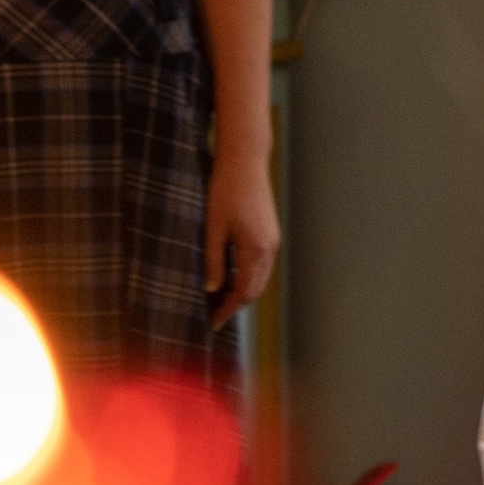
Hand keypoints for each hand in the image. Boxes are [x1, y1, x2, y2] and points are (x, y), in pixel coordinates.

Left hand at [204, 151, 280, 324]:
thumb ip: (214, 261)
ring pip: (259, 278)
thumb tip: (211, 289)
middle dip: (235, 306)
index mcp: (256, 250)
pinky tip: (230, 277)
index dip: (227, 310)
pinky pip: (260, 265)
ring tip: (219, 300)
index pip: (243, 292)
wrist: (244, 161)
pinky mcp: (269, 233)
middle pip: (255, 290)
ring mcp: (272, 241)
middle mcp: (269, 249)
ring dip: (241, 292)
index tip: (212, 323)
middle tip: (213, 316)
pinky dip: (247, 277)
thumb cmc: (225, 191)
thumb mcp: (213, 228)